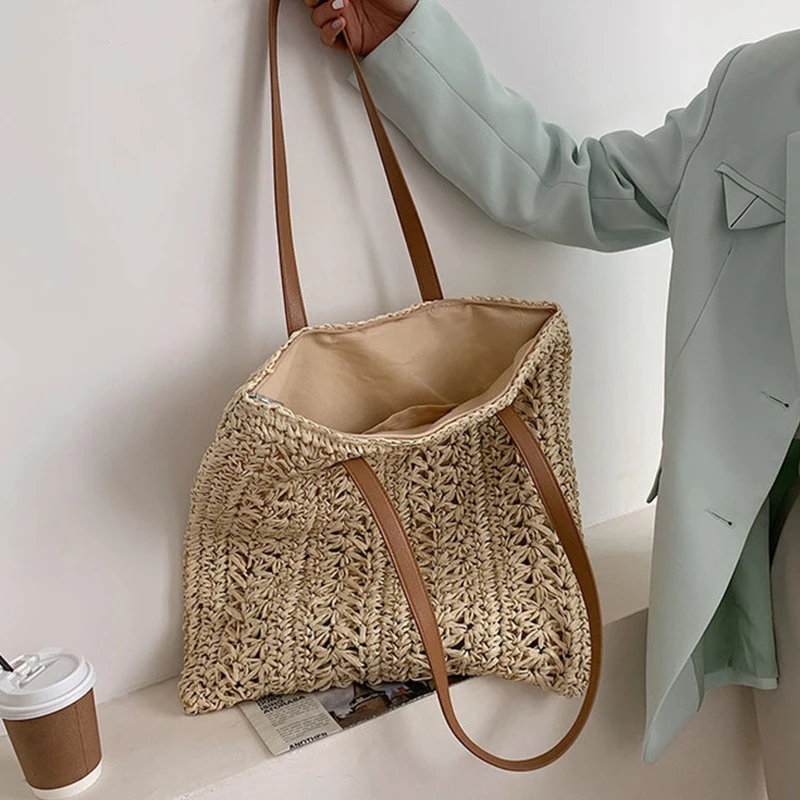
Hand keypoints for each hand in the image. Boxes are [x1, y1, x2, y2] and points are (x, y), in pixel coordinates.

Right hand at [302, 0, 417, 56]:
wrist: (411, 22)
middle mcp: (343, 1)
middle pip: (312, 1)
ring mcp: (344, 19)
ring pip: (317, 17)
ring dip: (324, 10)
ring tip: (342, 6)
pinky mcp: (349, 40)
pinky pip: (327, 38)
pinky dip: (328, 30)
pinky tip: (340, 22)